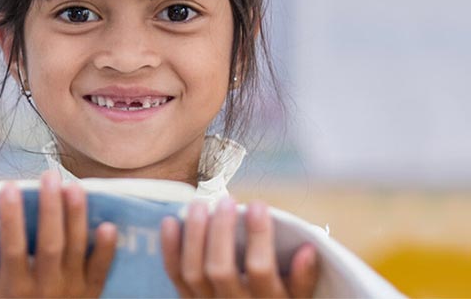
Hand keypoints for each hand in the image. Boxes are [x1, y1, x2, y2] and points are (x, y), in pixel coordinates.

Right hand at [0, 171, 117, 297]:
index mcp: (16, 287)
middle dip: (50, 210)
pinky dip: (105, 249)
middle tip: (49, 177)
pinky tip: (108, 225)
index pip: (13, 249)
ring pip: (76, 249)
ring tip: (74, 187)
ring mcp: (72, 289)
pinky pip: (101, 270)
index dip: (11, 218)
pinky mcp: (92, 292)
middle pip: (50, 244)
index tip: (8, 187)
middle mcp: (45, 287)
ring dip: (76, 218)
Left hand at [161, 198, 318, 297]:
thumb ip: (303, 279)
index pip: (260, 269)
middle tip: (225, 199)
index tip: (259, 204)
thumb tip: (309, 248)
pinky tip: (170, 220)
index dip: (259, 237)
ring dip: (194, 234)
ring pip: (193, 271)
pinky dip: (170, 248)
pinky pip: (175, 276)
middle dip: (221, 231)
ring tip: (200, 204)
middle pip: (220, 268)